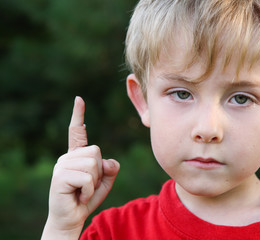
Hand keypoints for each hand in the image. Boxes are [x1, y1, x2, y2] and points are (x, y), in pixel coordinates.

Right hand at [42, 97, 119, 238]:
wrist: (72, 218)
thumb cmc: (87, 198)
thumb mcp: (105, 181)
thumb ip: (110, 168)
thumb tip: (109, 161)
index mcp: (77, 155)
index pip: (77, 132)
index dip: (78, 115)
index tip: (79, 99)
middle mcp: (68, 157)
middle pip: (96, 152)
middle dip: (99, 172)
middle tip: (87, 186)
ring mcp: (62, 166)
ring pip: (93, 164)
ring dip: (94, 182)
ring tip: (82, 191)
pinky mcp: (60, 177)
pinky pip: (87, 178)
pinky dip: (88, 190)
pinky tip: (78, 196)